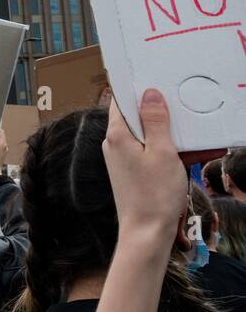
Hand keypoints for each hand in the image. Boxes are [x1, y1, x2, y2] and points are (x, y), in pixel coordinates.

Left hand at [101, 89, 185, 248]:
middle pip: (137, 116)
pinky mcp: (134, 170)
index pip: (122, 100)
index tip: (157, 79)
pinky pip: (153, 152)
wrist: (146, 232)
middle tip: (182, 103)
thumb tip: (149, 94)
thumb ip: (156, 121)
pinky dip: (171, 150)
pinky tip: (196, 151)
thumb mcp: (162, 152)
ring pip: (149, 135)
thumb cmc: (154, 194)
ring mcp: (124, 158)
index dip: (138, 89)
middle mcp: (115, 144)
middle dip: (160, 111)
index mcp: (117, 134)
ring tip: (196, 130)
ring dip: (171, 133)